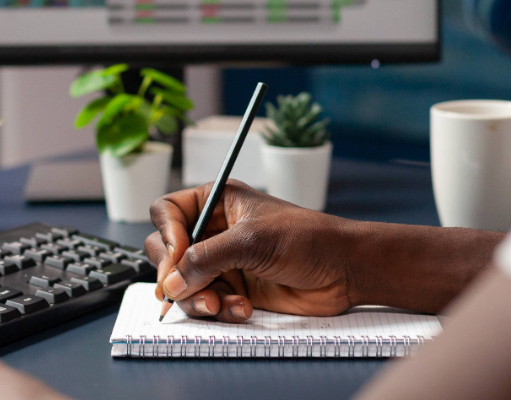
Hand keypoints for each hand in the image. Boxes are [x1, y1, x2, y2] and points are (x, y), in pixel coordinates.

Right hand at [145, 180, 361, 322]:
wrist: (343, 270)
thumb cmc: (308, 239)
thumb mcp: (252, 241)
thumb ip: (206, 259)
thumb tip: (171, 281)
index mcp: (216, 202)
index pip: (167, 211)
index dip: (166, 234)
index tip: (177, 258)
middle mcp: (215, 230)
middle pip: (167, 252)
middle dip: (175, 274)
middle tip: (185, 289)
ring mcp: (223, 261)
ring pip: (183, 283)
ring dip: (198, 298)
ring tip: (221, 304)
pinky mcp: (234, 288)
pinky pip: (207, 302)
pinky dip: (220, 309)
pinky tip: (243, 308)